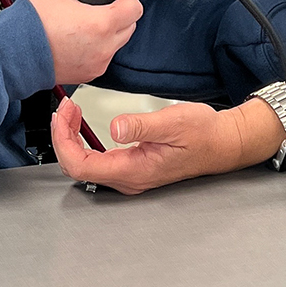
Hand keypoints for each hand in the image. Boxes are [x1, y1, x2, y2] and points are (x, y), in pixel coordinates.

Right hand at [24, 0, 142, 85]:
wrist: (15, 52)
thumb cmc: (32, 22)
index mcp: (101, 23)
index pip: (135, 8)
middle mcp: (104, 47)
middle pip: (130, 26)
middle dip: (120, 14)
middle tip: (101, 6)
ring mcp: (97, 63)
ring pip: (118, 43)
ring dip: (110, 31)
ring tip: (86, 22)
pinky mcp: (89, 74)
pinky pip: (104, 56)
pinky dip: (98, 47)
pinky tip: (79, 38)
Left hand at [50, 96, 278, 194]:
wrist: (222, 143)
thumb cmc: (203, 134)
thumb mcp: (172, 122)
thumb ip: (142, 126)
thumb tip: (115, 127)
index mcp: (134, 170)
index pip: (81, 166)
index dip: (64, 141)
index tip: (64, 115)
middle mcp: (128, 178)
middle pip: (77, 166)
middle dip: (63, 136)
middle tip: (64, 108)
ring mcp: (129, 175)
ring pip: (85, 164)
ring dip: (71, 138)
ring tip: (70, 113)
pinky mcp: (132, 167)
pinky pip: (96, 159)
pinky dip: (83, 140)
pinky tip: (83, 124)